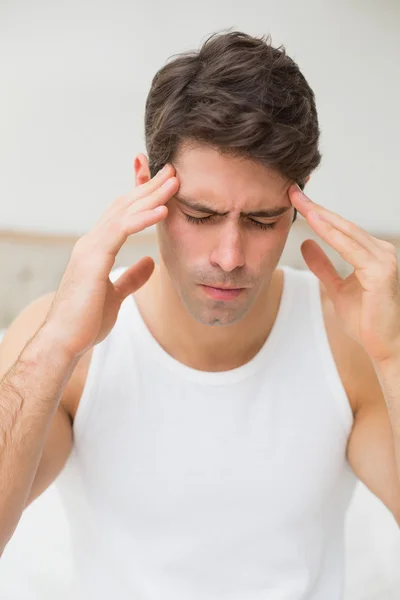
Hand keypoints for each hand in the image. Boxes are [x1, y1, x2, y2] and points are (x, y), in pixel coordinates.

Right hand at [43, 164, 178, 358]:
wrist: (64, 341)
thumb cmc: (85, 320)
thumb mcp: (115, 295)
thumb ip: (131, 277)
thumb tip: (150, 262)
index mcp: (96, 249)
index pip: (122, 215)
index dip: (142, 198)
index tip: (164, 185)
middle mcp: (91, 242)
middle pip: (124, 206)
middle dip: (149, 187)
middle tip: (172, 170)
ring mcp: (90, 248)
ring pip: (124, 213)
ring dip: (151, 195)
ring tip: (173, 181)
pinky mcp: (93, 259)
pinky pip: (121, 231)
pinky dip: (142, 218)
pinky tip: (162, 209)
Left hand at [289, 184, 399, 363]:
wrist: (384, 346)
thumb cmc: (366, 319)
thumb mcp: (337, 288)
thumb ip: (324, 266)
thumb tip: (307, 244)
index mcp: (372, 253)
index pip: (341, 229)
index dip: (318, 214)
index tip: (297, 200)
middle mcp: (381, 251)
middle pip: (343, 225)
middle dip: (317, 208)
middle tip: (294, 191)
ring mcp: (383, 259)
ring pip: (346, 232)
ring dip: (322, 216)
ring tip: (300, 202)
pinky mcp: (380, 272)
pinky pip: (350, 249)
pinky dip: (332, 235)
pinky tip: (315, 223)